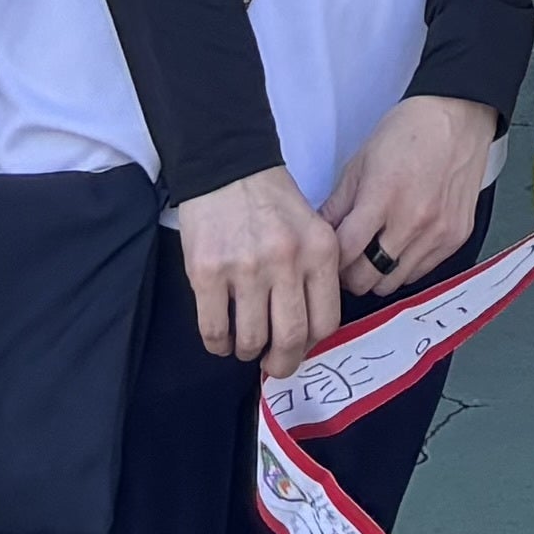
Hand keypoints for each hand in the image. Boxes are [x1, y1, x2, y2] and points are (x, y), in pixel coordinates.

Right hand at [174, 163, 348, 377]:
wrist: (228, 169)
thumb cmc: (272, 202)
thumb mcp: (313, 228)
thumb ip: (316, 273)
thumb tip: (312, 332)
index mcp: (319, 250)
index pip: (327, 320)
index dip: (313, 344)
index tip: (302, 346)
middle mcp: (286, 261)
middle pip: (291, 337)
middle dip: (283, 362)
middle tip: (275, 364)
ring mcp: (245, 268)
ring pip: (251, 339)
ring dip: (248, 351)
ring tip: (245, 344)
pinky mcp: (206, 272)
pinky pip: (214, 329)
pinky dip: (218, 344)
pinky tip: (221, 339)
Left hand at [324, 95, 503, 300]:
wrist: (459, 116)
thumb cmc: (410, 131)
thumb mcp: (360, 161)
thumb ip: (338, 205)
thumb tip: (319, 237)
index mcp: (382, 197)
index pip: (345, 255)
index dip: (331, 262)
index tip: (330, 257)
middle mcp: (413, 219)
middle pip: (368, 279)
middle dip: (351, 274)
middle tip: (350, 259)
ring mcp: (438, 231)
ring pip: (394, 282)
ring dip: (379, 273)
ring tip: (376, 252)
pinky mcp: (457, 236)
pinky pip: (422, 272)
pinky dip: (407, 266)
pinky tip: (402, 244)